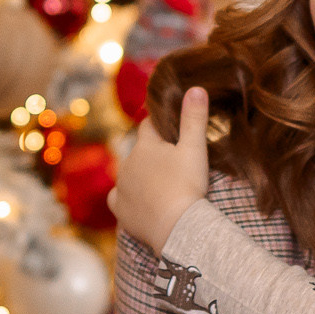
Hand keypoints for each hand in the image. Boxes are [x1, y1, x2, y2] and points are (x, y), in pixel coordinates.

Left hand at [112, 86, 212, 254]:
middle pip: (138, 151)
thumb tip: (196, 87)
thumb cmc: (187, 184)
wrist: (176, 226)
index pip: (149, 126)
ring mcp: (121, 186)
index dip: (160, 125)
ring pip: (127, 174)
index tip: (169, 128)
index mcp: (145, 146)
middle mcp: (127, 163)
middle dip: (150, 153)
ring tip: (157, 183)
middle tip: (170, 161)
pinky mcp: (119, 209)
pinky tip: (137, 202)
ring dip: (139, 175)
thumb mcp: (195, 148)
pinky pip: (118, 198)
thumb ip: (194, 118)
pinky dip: (126, 198)